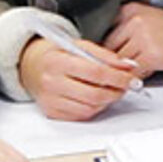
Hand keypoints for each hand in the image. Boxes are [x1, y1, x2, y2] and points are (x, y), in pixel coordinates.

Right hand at [17, 37, 140, 120]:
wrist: (31, 66)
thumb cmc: (56, 54)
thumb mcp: (78, 45)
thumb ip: (104, 55)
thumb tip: (127, 67)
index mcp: (57, 61)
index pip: (95, 72)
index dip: (118, 77)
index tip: (131, 78)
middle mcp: (51, 82)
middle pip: (94, 94)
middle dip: (116, 91)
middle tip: (125, 86)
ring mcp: (50, 100)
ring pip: (90, 108)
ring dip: (107, 101)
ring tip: (111, 90)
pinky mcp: (52, 113)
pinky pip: (82, 115)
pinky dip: (95, 108)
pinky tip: (96, 98)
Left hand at [102, 2, 162, 75]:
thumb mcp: (146, 20)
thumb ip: (124, 30)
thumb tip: (103, 50)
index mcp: (130, 9)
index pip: (103, 32)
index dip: (105, 47)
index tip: (108, 55)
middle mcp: (134, 21)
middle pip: (109, 48)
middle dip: (115, 60)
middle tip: (123, 65)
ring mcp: (142, 37)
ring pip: (120, 62)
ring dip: (126, 69)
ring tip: (140, 65)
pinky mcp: (151, 55)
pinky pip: (133, 72)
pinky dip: (137, 76)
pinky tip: (148, 69)